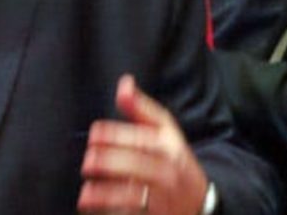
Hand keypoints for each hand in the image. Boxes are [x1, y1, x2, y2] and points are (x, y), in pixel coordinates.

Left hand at [78, 74, 207, 213]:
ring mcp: (164, 198)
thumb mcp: (164, 130)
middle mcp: (167, 172)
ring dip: (108, 195)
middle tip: (88, 163)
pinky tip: (95, 208)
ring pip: (136, 196)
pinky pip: (134, 213)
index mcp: (167, 146)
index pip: (140, 139)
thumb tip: (124, 84)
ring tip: (86, 195)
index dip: (114, 135)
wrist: (200, 198)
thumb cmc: (173, 157)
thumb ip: (141, 107)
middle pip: (137, 166)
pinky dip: (113, 212)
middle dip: (109, 164)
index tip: (94, 135)